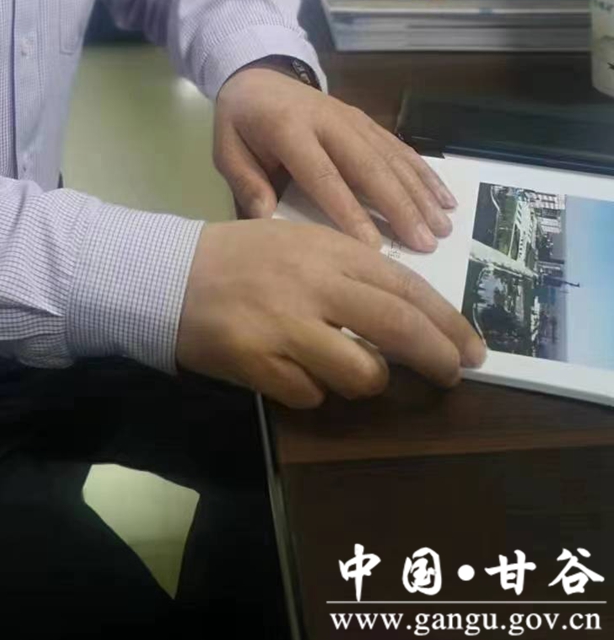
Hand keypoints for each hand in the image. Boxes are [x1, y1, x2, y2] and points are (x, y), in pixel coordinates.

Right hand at [176, 218, 485, 407]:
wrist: (167, 275)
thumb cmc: (240, 257)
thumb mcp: (299, 245)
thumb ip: (349, 271)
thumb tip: (411, 313)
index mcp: (326, 249)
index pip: (404, 285)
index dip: (446, 320)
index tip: (473, 347)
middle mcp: (312, 284)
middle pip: (398, 326)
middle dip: (437, 355)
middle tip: (455, 375)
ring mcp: (285, 326)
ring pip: (362, 373)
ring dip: (370, 380)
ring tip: (356, 371)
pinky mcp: (259, 363)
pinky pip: (312, 395)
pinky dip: (314, 391)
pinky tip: (297, 373)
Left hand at [214, 65, 456, 252]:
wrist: (258, 76)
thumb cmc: (241, 123)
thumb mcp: (226, 150)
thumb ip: (245, 182)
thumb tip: (267, 220)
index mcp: (289, 128)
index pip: (323, 174)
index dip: (348, 211)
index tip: (372, 247)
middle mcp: (328, 121)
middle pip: (369, 166)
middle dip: (399, 206)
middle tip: (425, 244)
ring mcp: (352, 118)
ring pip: (391, 157)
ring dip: (419, 193)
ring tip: (443, 228)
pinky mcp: (366, 121)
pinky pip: (398, 148)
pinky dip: (424, 173)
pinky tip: (444, 197)